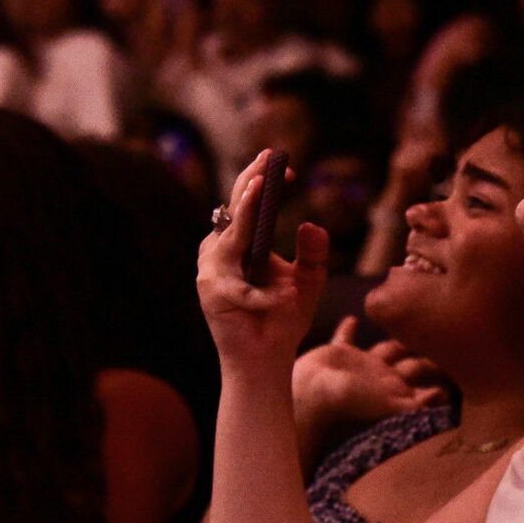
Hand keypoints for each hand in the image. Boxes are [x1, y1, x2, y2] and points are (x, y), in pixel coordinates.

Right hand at [197, 151, 330, 382]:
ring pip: (230, 238)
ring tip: (261, 192)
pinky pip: (238, 285)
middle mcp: (220, 252)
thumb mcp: (307, 282)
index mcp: (240, 243)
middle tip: (269, 161)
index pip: (247, 203)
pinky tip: (284, 298)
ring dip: (250, 219)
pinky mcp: (211, 295)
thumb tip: (312, 224)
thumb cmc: (283, 321)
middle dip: (251, 181)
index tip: (282, 160)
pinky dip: (263, 294)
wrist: (266, 362)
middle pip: (233, 209)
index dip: (261, 178)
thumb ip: (312, 254)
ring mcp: (211, 272)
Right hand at [294, 317, 444, 437]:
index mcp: (394, 387)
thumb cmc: (349, 401)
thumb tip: (443, 396)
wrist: (308, 395)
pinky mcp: (336, 355)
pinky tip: (353, 319)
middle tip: (442, 334)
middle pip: (408, 361)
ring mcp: (359, 366)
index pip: (421, 375)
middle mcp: (381, 376)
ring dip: (394, 340)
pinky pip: (344, 338)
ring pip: (383, 349)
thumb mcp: (388, 405)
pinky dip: (348, 330)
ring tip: (407, 323)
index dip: (436, 368)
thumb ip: (414, 403)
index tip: (457, 355)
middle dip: (423, 351)